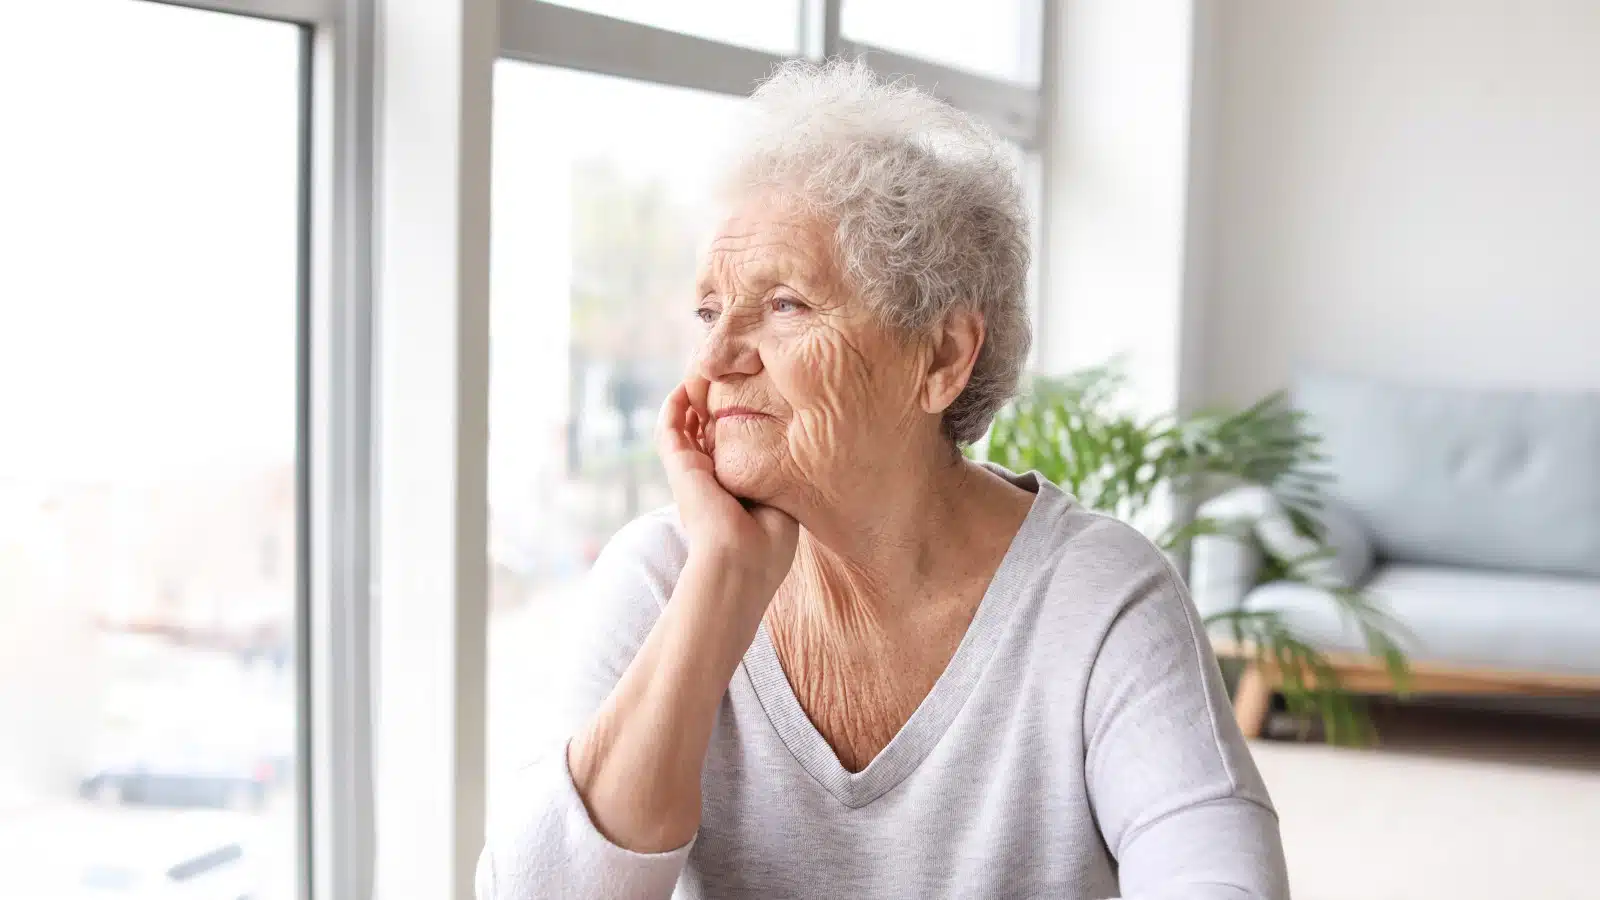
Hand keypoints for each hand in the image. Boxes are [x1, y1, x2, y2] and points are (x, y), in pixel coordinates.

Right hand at [657, 378, 797, 598]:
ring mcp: (692, 472)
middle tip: (728, 378)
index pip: (733, 450)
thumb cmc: (770, 544)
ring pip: (684, 426)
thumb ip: (778, 474)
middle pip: (707, 433)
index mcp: (733, 490)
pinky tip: (687, 384)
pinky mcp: (679, 466)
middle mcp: (711, 479)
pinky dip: (675, 404)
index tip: (756, 400)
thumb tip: (788, 446)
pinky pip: (669, 427)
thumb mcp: (781, 501)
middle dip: (716, 405)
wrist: (742, 561)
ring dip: (693, 399)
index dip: (739, 424)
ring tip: (704, 373)